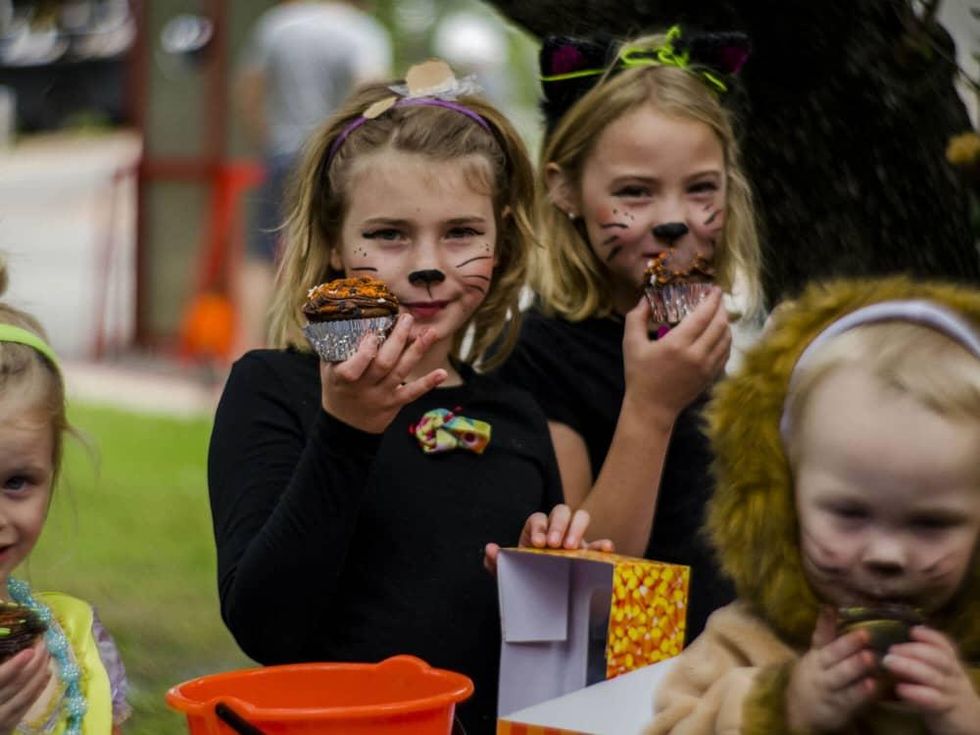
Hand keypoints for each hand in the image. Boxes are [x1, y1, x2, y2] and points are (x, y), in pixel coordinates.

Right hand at [0, 642, 50, 733]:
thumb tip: (3, 643)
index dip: (13, 666)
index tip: (29, 651)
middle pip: (14, 686)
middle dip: (33, 664)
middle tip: (45, 645)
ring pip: (23, 697)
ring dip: (38, 675)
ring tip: (48, 655)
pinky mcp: (7, 726)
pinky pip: (25, 708)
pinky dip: (38, 690)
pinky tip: (46, 674)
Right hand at [320, 314, 447, 432]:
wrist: (346, 424)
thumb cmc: (337, 386)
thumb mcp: (328, 368)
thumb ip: (335, 344)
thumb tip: (344, 312)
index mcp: (342, 378)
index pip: (353, 368)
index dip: (366, 351)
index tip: (374, 333)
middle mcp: (363, 388)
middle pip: (383, 364)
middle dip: (398, 339)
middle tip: (408, 319)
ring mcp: (380, 396)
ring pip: (400, 372)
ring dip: (417, 351)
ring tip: (430, 332)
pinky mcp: (394, 403)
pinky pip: (412, 393)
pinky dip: (428, 383)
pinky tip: (442, 372)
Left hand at [484, 504, 614, 573]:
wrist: (541, 597)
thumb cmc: (524, 577)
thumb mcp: (507, 573)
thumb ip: (495, 562)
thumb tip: (490, 549)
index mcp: (537, 531)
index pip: (538, 519)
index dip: (539, 527)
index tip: (538, 543)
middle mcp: (557, 530)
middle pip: (561, 512)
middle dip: (558, 525)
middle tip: (555, 544)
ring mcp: (575, 539)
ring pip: (580, 517)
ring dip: (577, 528)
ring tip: (572, 547)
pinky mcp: (589, 553)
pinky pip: (599, 543)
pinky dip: (603, 543)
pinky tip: (606, 547)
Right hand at [622, 288, 730, 425]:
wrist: (652, 408)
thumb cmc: (639, 375)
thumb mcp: (631, 344)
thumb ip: (636, 318)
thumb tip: (646, 298)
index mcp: (677, 344)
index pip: (703, 315)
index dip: (712, 299)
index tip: (714, 289)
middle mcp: (696, 355)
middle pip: (719, 324)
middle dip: (721, 307)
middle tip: (717, 298)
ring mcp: (707, 367)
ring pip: (726, 338)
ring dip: (725, 322)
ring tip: (719, 313)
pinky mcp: (711, 376)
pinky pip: (725, 353)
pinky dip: (726, 339)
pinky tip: (720, 334)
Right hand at [785, 607, 878, 731]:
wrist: (800, 711)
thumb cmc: (818, 677)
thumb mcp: (818, 658)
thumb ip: (831, 640)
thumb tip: (843, 612)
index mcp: (816, 654)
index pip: (820, 636)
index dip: (825, 622)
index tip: (830, 607)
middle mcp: (819, 669)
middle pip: (832, 655)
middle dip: (848, 644)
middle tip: (865, 634)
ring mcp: (827, 688)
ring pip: (840, 676)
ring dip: (855, 666)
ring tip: (870, 657)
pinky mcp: (837, 707)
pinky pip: (850, 699)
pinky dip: (861, 692)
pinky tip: (873, 686)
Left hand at [883, 626, 979, 734]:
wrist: (967, 720)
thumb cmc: (943, 690)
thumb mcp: (939, 672)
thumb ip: (923, 659)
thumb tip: (895, 643)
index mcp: (951, 663)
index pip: (945, 645)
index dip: (930, 636)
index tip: (913, 631)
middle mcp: (953, 675)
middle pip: (939, 659)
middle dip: (914, 650)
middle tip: (891, 649)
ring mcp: (951, 692)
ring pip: (934, 677)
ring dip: (909, 667)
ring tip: (888, 662)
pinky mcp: (945, 710)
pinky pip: (932, 699)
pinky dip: (915, 693)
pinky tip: (900, 688)